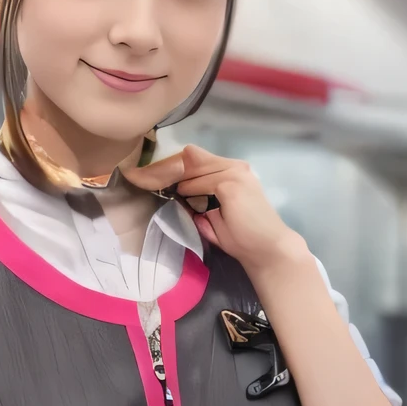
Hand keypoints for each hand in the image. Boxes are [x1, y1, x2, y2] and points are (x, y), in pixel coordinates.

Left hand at [127, 143, 309, 279]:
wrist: (265, 249)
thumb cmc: (241, 236)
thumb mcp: (212, 214)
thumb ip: (196, 200)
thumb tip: (173, 193)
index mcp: (231, 170)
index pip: (195, 158)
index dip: (173, 167)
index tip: (149, 176)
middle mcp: (234, 166)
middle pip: (191, 157)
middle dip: (166, 170)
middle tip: (141, 178)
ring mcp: (234, 173)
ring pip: (193, 168)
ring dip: (177, 182)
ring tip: (161, 191)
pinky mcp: (230, 184)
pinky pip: (199, 182)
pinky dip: (190, 192)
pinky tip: (186, 202)